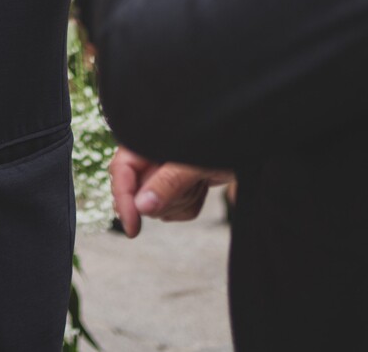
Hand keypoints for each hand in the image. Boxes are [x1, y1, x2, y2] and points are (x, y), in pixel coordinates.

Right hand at [110, 146, 233, 237]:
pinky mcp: (176, 185)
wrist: (246, 140)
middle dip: (166, 198)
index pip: (121, 171)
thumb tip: (141, 207)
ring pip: (158, 207)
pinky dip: (190, 205)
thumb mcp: (195, 162)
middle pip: (139, 194)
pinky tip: (202, 187)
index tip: (133, 228)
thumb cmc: (223, 140)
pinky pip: (174, 210)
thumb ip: (168, 182)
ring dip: (182, 200)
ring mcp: (162, 172)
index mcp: (146, 140)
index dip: (123, 200)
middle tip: (191, 183)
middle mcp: (150, 155)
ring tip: (200, 180)